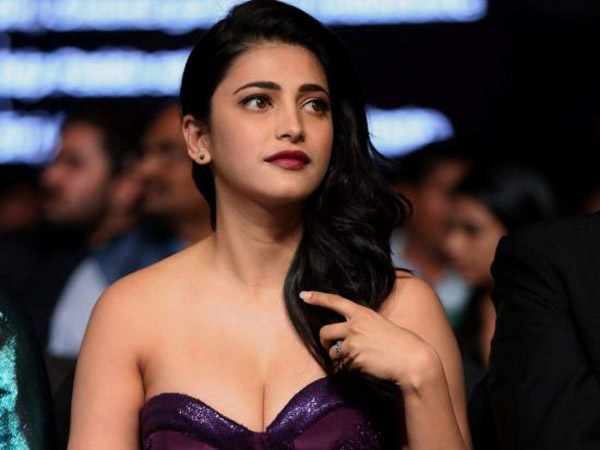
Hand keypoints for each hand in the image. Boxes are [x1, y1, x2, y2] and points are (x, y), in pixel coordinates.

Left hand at [300, 290, 441, 390]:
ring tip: (354, 360)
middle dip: (323, 341)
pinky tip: (362, 369)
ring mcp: (353, 342)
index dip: (317, 297)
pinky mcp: (354, 359)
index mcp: (362, 313)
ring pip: (331, 352)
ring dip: (337, 359)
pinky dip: (347, 370)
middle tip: (329, 347)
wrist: (412, 359)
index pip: (335, 301)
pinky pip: (341, 367)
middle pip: (324, 331)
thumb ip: (362, 325)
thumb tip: (346, 334)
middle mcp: (354, 325)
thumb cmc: (401, 343)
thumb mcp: (381, 324)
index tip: (303, 295)